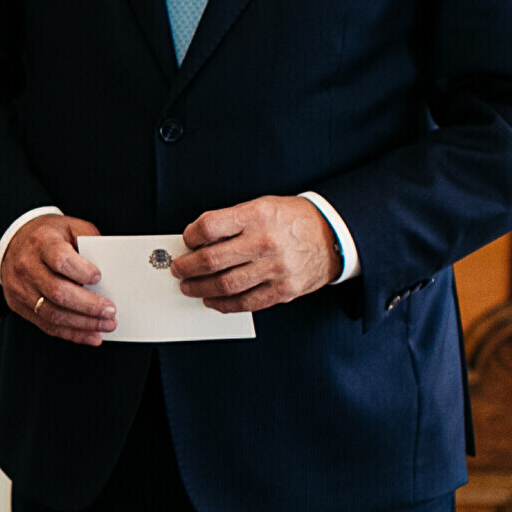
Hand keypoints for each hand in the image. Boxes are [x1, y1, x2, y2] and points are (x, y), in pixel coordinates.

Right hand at [2, 213, 114, 345]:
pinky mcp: (19, 305)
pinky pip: (46, 325)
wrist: (13, 243)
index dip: (81, 271)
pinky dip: (72, 333)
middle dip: (88, 305)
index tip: (98, 278)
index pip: (60, 259)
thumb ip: (91, 242)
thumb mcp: (70, 227)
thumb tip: (112, 268)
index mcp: (41, 243)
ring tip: (106, 325)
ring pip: (52, 313)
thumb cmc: (47, 236)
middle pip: (57, 292)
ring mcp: (20, 288)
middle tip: (110, 311)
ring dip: (83, 323)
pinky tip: (90, 335)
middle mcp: (27, 267)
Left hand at [171, 196, 340, 311]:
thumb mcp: (263, 207)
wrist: (334, 236)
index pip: (209, 227)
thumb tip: (198, 242)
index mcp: (257, 215)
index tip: (186, 241)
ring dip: (200, 288)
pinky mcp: (284, 290)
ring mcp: (275, 269)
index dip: (190, 236)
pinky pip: (246, 303)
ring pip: (225, 285)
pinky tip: (212, 300)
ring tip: (189, 286)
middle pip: (211, 260)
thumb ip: (231, 222)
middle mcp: (265, 242)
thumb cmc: (292, 220)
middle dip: (187, 267)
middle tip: (177, 269)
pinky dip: (224, 304)